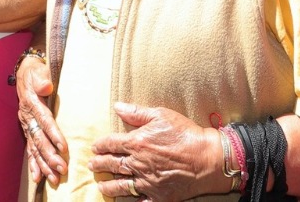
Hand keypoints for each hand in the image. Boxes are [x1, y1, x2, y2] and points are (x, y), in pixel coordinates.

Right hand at [16, 52, 67, 186]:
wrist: (23, 72)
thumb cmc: (34, 71)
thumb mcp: (37, 70)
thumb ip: (42, 78)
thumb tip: (46, 87)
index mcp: (31, 102)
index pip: (44, 120)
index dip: (53, 134)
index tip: (63, 147)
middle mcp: (27, 116)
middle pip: (39, 139)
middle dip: (50, 155)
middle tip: (61, 168)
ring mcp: (26, 125)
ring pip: (35, 148)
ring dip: (44, 164)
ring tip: (54, 178)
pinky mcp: (28, 130)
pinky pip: (29, 149)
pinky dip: (33, 164)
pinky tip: (38, 178)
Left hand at [90, 103, 223, 200]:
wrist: (207, 158)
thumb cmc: (185, 134)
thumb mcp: (161, 115)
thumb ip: (137, 112)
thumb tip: (117, 107)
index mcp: (137, 143)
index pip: (111, 144)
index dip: (101, 145)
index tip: (95, 147)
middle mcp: (138, 164)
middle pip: (113, 164)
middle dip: (100, 164)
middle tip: (92, 165)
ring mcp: (147, 182)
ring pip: (121, 185)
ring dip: (109, 185)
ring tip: (101, 185)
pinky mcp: (158, 196)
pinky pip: (141, 201)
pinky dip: (133, 201)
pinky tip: (127, 201)